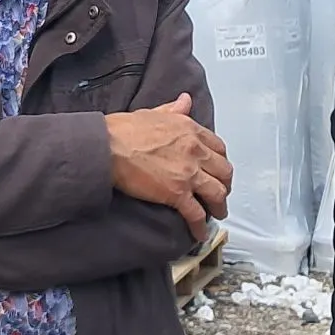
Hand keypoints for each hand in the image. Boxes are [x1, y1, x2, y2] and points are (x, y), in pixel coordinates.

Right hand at [105, 94, 232, 228]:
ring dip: (220, 206)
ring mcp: (188, 174)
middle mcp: (195, 151)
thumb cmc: (124, 129)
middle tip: (220, 192)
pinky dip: (201, 226)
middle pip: (224, 171)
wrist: (109, 147)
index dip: (221, 161)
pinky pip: (196, 213)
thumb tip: (186, 100)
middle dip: (225, 184)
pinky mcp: (177, 194)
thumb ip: (174, 109)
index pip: (219, 147)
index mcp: (191, 130)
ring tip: (217, 213)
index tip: (217, 169)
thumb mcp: (154, 113)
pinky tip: (199, 234)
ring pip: (217, 193)